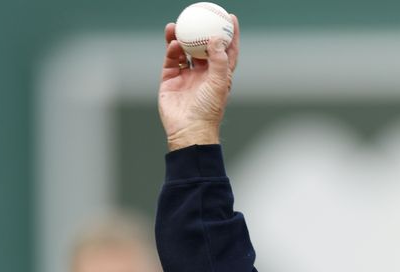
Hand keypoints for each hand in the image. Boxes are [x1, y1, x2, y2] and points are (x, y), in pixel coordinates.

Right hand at [158, 17, 238, 149]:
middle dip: (200, 30)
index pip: (226, 50)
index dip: (229, 34)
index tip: (229, 17)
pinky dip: (171, 50)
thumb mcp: (219, 84)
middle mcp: (203, 74)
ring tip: (178, 24)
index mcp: (219, 75)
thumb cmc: (209, 111)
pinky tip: (173, 42)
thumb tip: (216, 38)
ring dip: (181, 37)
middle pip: (202, 47)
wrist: (188, 130)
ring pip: (183, 51)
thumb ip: (219, 60)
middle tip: (199, 14)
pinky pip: (171, 60)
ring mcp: (186, 76)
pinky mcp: (170, 80)